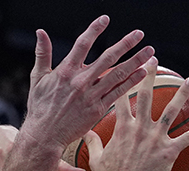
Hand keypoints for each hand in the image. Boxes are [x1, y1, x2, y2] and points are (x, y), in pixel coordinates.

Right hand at [22, 16, 154, 149]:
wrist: (45, 135)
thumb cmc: (40, 107)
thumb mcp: (38, 78)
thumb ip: (42, 53)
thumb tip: (40, 31)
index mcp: (66, 71)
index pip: (83, 44)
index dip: (94, 29)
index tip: (106, 18)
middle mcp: (81, 81)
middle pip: (108, 57)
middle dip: (126, 44)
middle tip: (140, 33)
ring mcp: (91, 95)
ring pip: (118, 74)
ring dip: (136, 61)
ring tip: (150, 52)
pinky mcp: (98, 109)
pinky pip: (118, 93)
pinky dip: (131, 82)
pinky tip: (142, 73)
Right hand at [84, 59, 188, 170]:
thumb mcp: (96, 159)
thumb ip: (92, 143)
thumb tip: (85, 132)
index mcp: (122, 128)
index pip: (121, 98)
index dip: (124, 80)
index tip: (127, 66)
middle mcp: (139, 129)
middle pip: (145, 95)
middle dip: (149, 75)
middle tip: (155, 59)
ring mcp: (154, 140)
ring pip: (171, 111)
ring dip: (182, 94)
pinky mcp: (168, 153)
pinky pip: (186, 138)